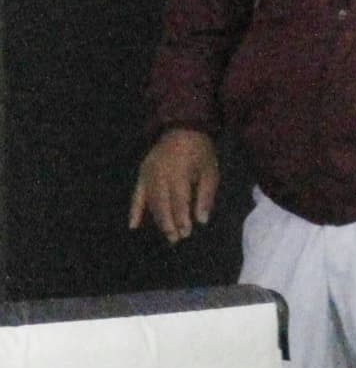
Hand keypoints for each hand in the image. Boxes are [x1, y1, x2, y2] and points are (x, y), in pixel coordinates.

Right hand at [129, 128, 220, 243]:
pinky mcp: (142, 174)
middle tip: (176, 238)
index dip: (182, 218)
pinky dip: (134, 210)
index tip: (187, 232)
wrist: (183, 129)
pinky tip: (133, 225)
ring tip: (167, 234)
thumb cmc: (200, 153)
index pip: (179, 202)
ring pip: (150, 202)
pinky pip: (136, 195)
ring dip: (158, 220)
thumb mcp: (210, 172)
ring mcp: (148, 174)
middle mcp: (159, 175)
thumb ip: (206, 196)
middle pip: (162, 205)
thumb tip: (202, 220)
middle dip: (169, 223)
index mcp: (178, 173)